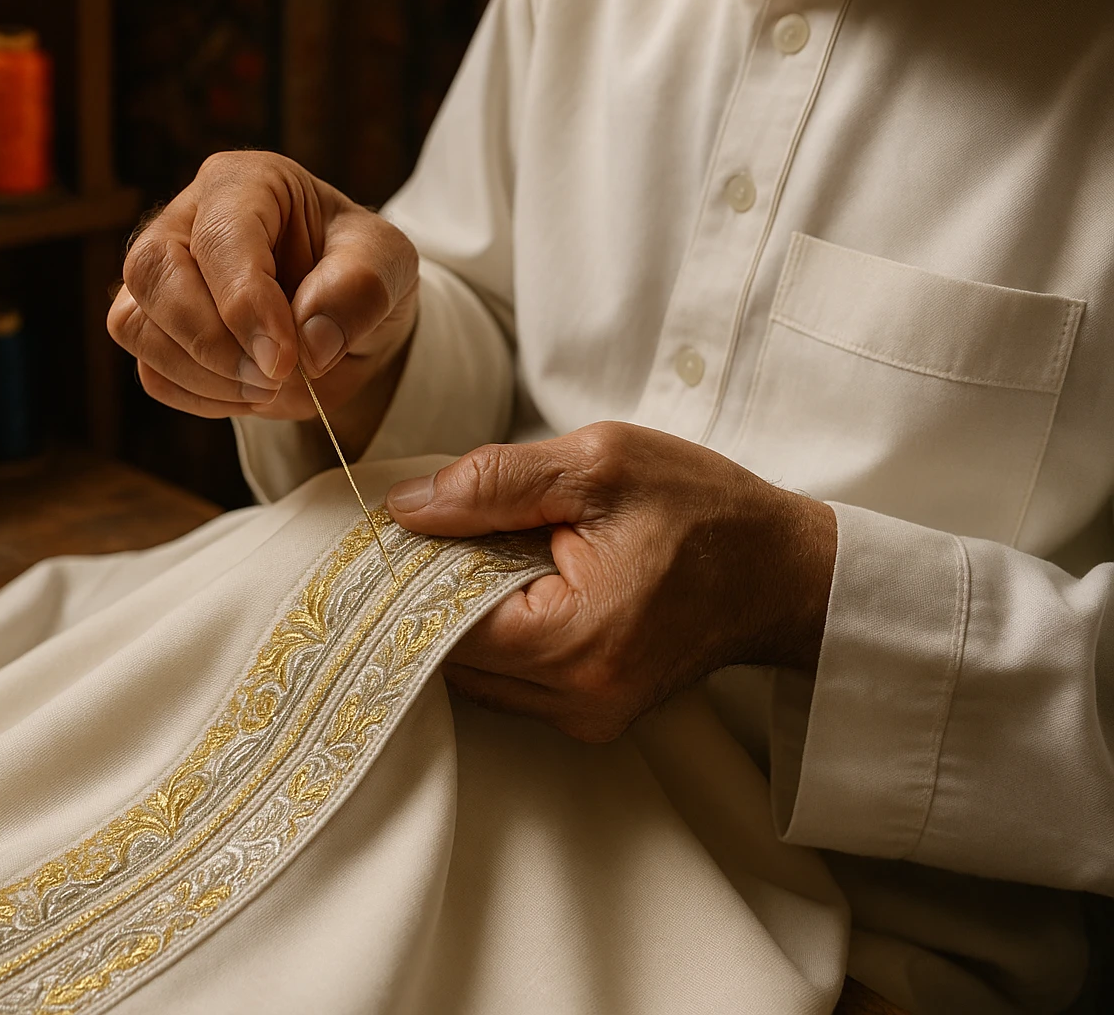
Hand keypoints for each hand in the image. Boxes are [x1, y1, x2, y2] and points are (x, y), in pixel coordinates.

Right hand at [108, 151, 420, 452]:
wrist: (344, 317)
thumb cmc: (359, 273)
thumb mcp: (388, 265)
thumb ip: (360, 290)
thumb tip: (309, 343)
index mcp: (245, 183)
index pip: (220, 238)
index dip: (245, 304)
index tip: (285, 358)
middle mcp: (186, 218)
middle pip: (152, 272)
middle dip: (210, 342)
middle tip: (273, 379)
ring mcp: (160, 276)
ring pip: (136, 325)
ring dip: (203, 376)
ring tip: (268, 386)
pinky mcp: (153, 328)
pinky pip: (151, 372)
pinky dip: (198, 397)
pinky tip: (247, 393)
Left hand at [386, 422, 837, 743]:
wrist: (784, 572)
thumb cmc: (703, 511)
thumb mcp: (600, 464)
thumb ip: (493, 483)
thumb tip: (406, 508)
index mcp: (575, 641)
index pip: (438, 622)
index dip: (408, 574)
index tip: (398, 531)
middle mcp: (575, 700)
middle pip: (446, 655)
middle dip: (430, 593)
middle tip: (437, 534)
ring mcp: (583, 718)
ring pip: (471, 673)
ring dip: (461, 615)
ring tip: (486, 555)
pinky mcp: (589, 716)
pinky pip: (508, 681)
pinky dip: (496, 634)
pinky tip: (514, 586)